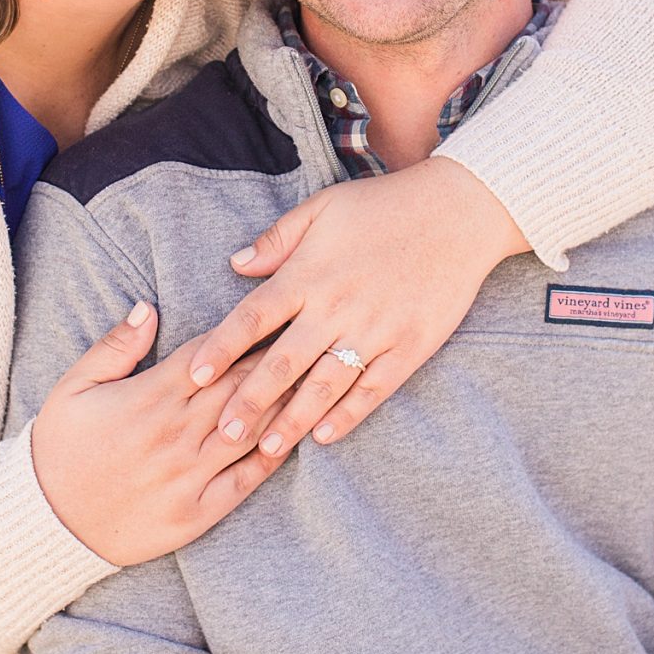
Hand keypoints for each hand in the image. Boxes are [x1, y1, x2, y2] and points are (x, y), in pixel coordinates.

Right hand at [30, 305, 292, 565]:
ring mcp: (190, 475)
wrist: (48, 524)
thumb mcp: (72, 388)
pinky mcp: (198, 512)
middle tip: (307, 337)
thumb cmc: (60, 450)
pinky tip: (295, 437)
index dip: (244, 333)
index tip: (273, 314)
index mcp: (149, 397)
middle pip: (241, 387)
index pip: (211, 356)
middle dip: (276, 360)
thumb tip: (149, 308)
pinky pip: (245, 480)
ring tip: (317, 379)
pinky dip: (273, 456)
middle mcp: (176, 434)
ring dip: (286, 404)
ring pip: (252, 430)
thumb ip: (115, 347)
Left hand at [185, 160, 527, 458]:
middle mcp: (337, 306)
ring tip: (265, 449)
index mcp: (309, 273)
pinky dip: (349, 414)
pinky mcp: (410, 346)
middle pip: (283, 361)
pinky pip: (374, 388)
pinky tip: (325, 436)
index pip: (253, 317)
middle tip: (221, 435)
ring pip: (325, 384)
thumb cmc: (385, 204)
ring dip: (293, 419)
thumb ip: (278, 239)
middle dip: (249, 401)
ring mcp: (375, 329)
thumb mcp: (323, 207)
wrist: (460, 211)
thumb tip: (235, 264)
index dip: (221, 347)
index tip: (193, 375)